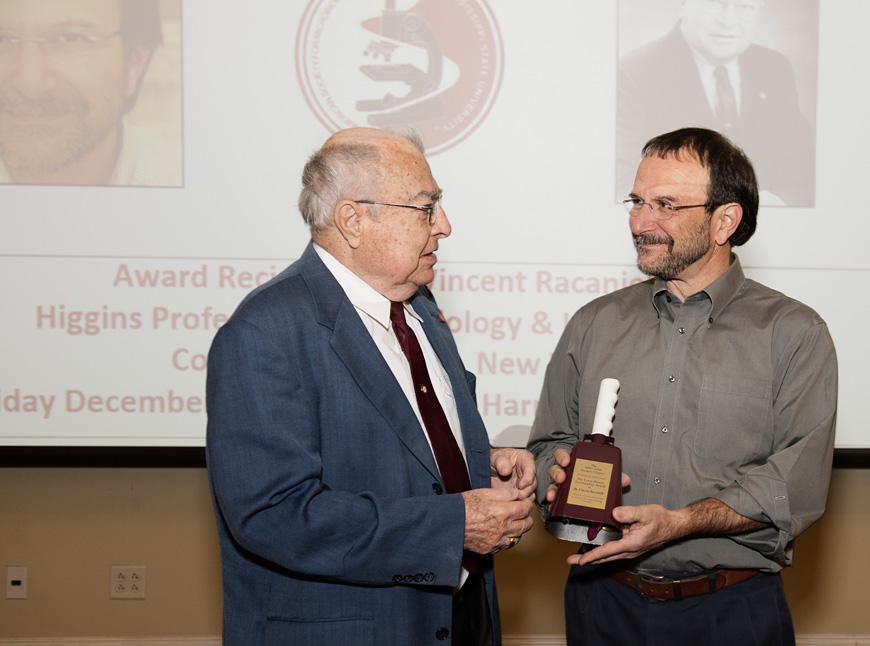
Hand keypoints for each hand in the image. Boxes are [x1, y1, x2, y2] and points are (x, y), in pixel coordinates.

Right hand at [462, 487, 534, 553]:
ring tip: (512, 522)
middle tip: (522, 512)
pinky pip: (505, 545)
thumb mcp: (484, 492)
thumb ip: (504, 493)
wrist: (449, 523)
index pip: (526, 509)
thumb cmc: (464, 506)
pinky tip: (501, 532)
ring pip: (518, 537)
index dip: (528, 504)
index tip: (525, 502)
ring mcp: (497, 541)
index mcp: (503, 512)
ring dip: (518, 529)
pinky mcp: (490, 549)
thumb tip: (518, 494)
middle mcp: (503, 529)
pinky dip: (507, 539)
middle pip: (526, 525)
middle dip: (527, 517)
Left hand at [490, 447, 536, 499]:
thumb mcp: (496, 457)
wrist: (488, 468)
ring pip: (530, 494)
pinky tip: (511, 503)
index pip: (531, 469)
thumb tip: (507, 471)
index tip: (520, 485)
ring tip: (512, 500)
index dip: (528, 478)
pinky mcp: (521, 492)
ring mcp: (525, 483)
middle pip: (533, 484)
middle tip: (516, 496)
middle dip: (525, 491)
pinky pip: (524, 500)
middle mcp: (528, 472)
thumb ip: (501, 463)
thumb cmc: (494, 459)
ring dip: (523, 499)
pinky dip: (519, 503)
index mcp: (525, 459)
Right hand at [546, 448, 630, 511]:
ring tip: (554, 495)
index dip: (562, 456)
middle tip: (562, 477)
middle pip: (555, 469)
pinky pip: (554, 502)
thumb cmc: (596, 486)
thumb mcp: (606, 481)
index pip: (564, 456)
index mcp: (575, 466)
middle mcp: (566, 476)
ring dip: (552, 489)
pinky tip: (554, 506)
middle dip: (556, 472)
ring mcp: (562, 489)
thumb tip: (624, 479)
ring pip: (552, 485)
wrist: (594, 508)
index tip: (567, 460)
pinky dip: (553, 504)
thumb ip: (614, 479)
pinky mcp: (560, 503)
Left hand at [569, 497, 766, 565]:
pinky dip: (601, 552)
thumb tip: (614, 513)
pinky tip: (594, 548)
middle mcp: (629, 550)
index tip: (580, 561)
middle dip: (587, 560)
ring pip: (608, 556)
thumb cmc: (660, 519)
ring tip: (578, 557)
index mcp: (631, 544)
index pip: (607, 552)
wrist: (673, 526)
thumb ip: (630, 513)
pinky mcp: (630, 546)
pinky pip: (613, 551)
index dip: (592, 556)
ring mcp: (629, 550)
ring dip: (593, 557)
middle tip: (571, 560)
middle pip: (604, 558)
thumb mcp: (645, 513)